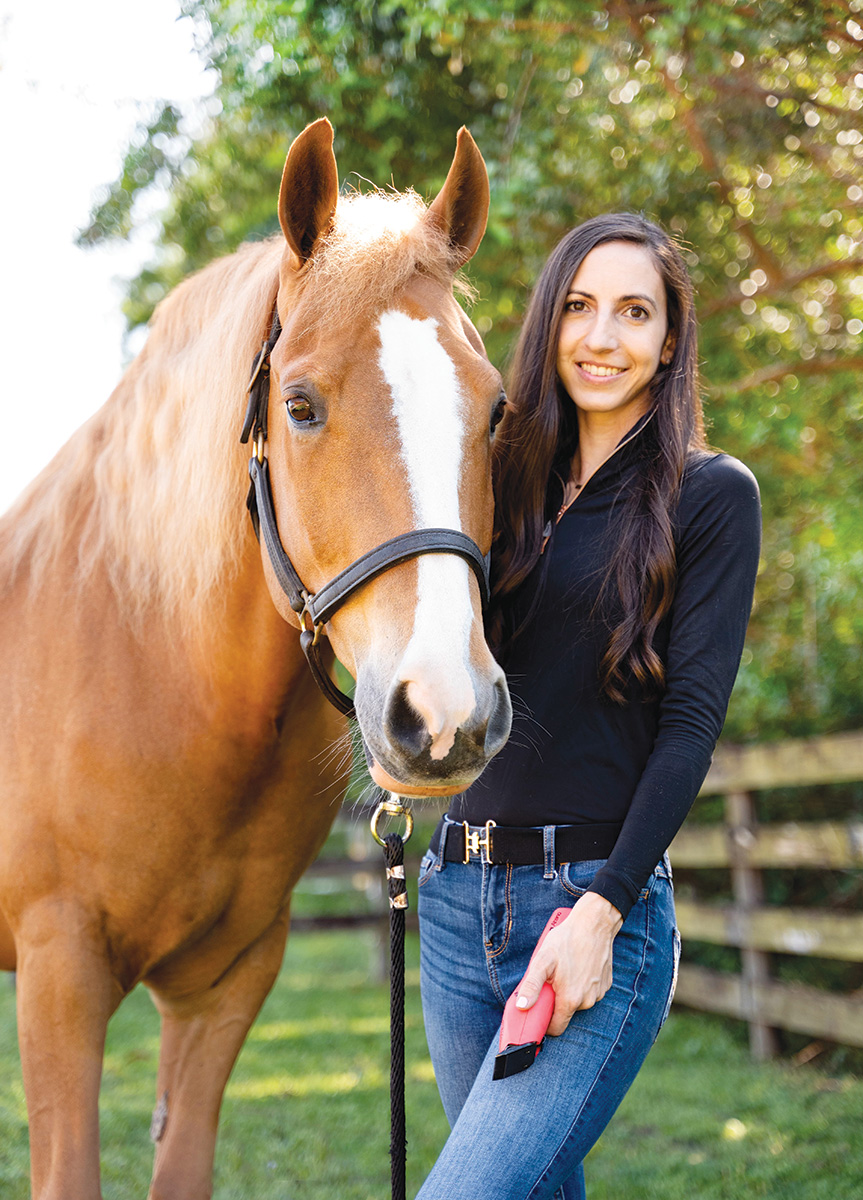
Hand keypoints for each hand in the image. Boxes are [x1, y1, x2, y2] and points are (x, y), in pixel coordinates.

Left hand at [515, 893, 622, 1035]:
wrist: (594, 923)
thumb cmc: (567, 939)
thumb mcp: (543, 960)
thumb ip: (532, 986)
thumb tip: (522, 1007)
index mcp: (570, 1000)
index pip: (556, 1028)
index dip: (545, 1022)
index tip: (539, 1009)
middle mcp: (587, 1001)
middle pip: (566, 1013)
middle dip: (556, 1001)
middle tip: (551, 981)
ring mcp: (599, 993)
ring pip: (579, 1002)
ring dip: (570, 992)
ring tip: (565, 971)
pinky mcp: (606, 984)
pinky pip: (590, 992)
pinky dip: (582, 984)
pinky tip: (578, 967)